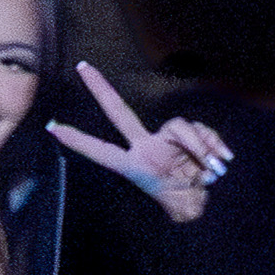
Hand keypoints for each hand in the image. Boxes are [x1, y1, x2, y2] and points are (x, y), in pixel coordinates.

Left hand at [45, 60, 232, 226]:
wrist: (209, 206)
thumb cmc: (187, 205)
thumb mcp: (181, 202)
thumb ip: (191, 178)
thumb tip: (205, 160)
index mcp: (135, 166)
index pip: (102, 151)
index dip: (79, 141)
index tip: (52, 129)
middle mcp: (146, 146)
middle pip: (119, 112)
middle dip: (100, 90)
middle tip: (81, 67)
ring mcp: (165, 139)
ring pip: (180, 126)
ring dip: (201, 148)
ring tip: (212, 170)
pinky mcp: (188, 136)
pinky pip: (202, 131)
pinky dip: (214, 146)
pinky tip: (223, 161)